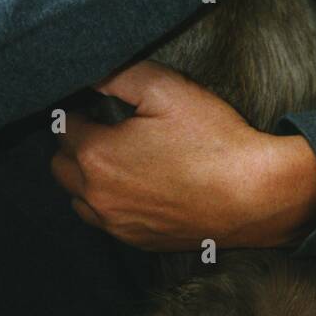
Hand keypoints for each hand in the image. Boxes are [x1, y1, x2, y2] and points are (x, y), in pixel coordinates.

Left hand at [50, 61, 315, 250]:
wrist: (254, 194)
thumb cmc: (212, 139)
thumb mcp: (165, 88)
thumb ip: (118, 75)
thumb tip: (89, 73)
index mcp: (97, 156)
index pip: (63, 126)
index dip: (79, 109)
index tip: (98, 103)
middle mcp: (98, 197)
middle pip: (60, 166)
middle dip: (75, 143)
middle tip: (107, 126)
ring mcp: (118, 225)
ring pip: (78, 198)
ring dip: (87, 177)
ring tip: (120, 156)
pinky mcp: (139, 242)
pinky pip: (105, 222)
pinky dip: (110, 202)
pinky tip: (138, 185)